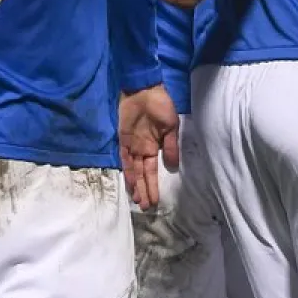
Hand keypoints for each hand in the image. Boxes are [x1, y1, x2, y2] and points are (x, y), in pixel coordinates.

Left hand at [119, 84, 180, 210]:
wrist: (146, 90)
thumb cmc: (162, 106)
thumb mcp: (171, 127)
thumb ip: (171, 146)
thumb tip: (174, 166)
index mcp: (155, 147)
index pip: (153, 171)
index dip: (154, 185)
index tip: (156, 200)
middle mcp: (142, 150)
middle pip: (143, 174)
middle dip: (144, 190)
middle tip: (146, 207)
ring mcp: (132, 145)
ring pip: (133, 170)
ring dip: (136, 185)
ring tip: (138, 200)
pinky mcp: (123, 139)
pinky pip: (125, 158)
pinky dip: (128, 170)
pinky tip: (131, 182)